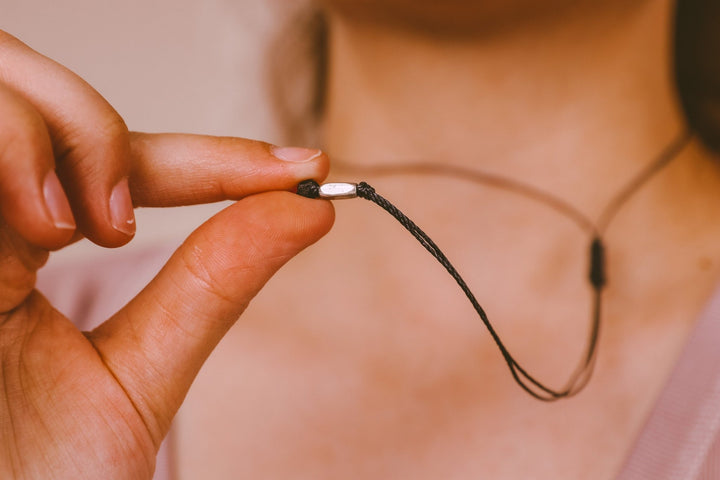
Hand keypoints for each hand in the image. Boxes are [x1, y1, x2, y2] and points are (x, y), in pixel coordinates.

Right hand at [0, 31, 333, 478]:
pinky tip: (38, 228)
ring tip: (73, 232)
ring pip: (6, 92)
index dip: (214, 156)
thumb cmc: (38, 472)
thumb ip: (212, 285)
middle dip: (98, 132)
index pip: (123, 166)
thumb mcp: (136, 373)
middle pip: (41, 96)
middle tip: (122, 223)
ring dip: (56, 141)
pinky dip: (14, 154)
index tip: (304, 166)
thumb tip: (308, 209)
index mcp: (25, 249)